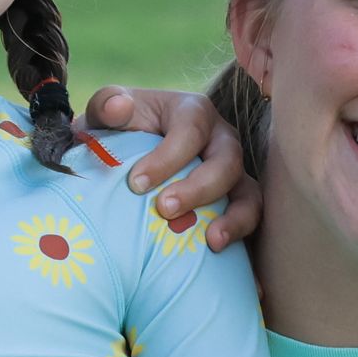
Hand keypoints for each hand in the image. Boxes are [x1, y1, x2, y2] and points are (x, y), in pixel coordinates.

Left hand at [81, 84, 259, 247]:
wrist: (129, 155)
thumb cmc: (121, 132)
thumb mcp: (108, 113)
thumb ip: (107, 104)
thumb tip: (118, 107)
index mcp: (193, 112)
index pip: (190, 129)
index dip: (167, 158)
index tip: (136, 184)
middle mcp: (221, 139)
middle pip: (226, 161)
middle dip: (198, 187)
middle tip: (164, 210)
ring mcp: (234, 172)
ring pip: (248, 192)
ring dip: (234, 217)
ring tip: (211, 241)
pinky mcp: (237, 201)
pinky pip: (250, 219)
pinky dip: (239, 234)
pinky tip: (220, 253)